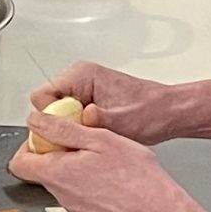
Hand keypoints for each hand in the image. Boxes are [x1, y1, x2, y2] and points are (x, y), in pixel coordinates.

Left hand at [9, 111, 192, 211]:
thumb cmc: (136, 175)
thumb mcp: (98, 139)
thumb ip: (61, 130)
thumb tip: (34, 122)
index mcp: (58, 174)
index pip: (19, 163)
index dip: (28, 149)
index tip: (46, 140)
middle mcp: (62, 199)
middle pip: (46, 175)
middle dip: (60, 160)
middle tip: (86, 149)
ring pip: (67, 190)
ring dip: (78, 177)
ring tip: (106, 168)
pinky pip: (85, 207)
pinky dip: (93, 196)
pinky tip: (114, 189)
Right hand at [29, 60, 181, 143]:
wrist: (168, 113)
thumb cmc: (152, 112)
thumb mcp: (124, 121)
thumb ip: (99, 119)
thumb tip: (79, 118)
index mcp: (82, 75)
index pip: (42, 96)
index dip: (51, 118)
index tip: (68, 130)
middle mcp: (78, 79)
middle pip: (46, 107)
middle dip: (61, 126)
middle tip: (84, 136)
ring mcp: (81, 90)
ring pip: (56, 115)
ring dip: (71, 129)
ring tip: (94, 136)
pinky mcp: (85, 102)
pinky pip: (68, 118)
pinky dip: (78, 130)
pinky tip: (96, 135)